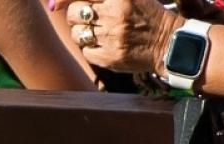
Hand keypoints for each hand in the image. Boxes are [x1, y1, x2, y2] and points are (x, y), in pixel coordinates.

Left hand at [48, 0, 182, 75]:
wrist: (169, 42)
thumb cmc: (146, 15)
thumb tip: (59, 2)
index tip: (54, 5)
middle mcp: (115, 14)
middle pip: (74, 13)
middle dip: (76, 16)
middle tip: (88, 18)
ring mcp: (112, 37)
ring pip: (77, 34)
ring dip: (82, 34)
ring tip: (98, 33)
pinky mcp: (110, 57)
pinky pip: (86, 52)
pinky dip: (90, 49)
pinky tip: (104, 46)